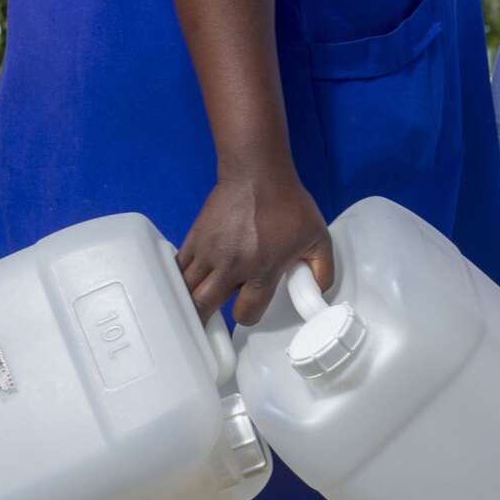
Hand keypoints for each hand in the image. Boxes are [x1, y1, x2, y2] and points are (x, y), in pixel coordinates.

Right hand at [176, 162, 334, 323]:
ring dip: (189, 302)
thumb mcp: (319, 239)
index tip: (249, 309)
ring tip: (193, 310)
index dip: (248, 316)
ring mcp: (207, 251)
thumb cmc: (288, 206)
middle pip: (203, 306)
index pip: (246, 313)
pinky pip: (178, 269)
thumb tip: (317, 295)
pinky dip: (180, 280)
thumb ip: (322, 271)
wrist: (257, 174)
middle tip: (207, 326)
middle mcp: (230, 265)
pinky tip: (186, 285)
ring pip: (185, 290)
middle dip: (205, 320)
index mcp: (262, 270)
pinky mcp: (193, 238)